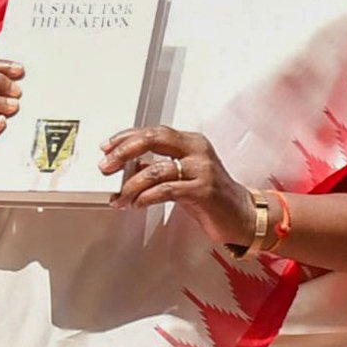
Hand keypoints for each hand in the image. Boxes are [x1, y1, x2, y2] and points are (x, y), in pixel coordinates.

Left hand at [99, 126, 256, 247]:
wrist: (241, 215)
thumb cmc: (209, 195)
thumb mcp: (181, 176)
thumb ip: (156, 169)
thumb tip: (126, 168)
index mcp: (190, 142)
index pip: (153, 131)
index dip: (126, 137)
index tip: (106, 147)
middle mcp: (197, 150)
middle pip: (154, 139)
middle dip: (124, 152)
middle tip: (105, 166)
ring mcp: (202, 169)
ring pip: (156, 169)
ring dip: (131, 185)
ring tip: (119, 197)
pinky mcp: (203, 190)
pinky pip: (167, 190)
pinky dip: (146, 197)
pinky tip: (136, 203)